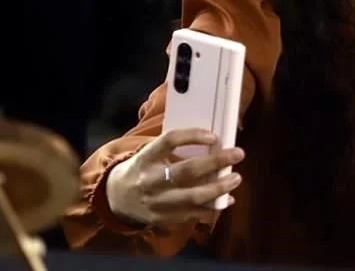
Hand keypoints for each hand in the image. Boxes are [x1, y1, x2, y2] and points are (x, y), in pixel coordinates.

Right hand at [105, 129, 244, 227]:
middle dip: (215, 162)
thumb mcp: (150, 153)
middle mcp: (151, 180)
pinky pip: (192, 214)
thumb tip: (213, 141)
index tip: (213, 136)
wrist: (116, 198)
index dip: (192, 136)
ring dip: (218, 188)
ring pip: (192, 197)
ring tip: (236, 179)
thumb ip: (174, 148)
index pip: (169, 141)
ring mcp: (157, 202)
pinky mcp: (163, 218)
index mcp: (146, 158)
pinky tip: (226, 200)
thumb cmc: (142, 169)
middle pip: (186, 171)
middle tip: (238, 154)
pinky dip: (212, 208)